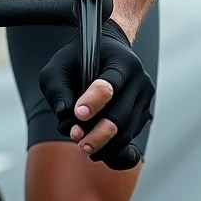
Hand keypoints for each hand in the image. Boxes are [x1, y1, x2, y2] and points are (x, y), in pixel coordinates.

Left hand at [38, 18, 153, 169]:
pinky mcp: (143, 112)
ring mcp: (143, 97)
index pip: (109, 85)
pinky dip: (114, 146)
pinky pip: (130, 135)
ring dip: (106, 145)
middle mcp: (137, 79)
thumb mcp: (59, 67)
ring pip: (127, 130)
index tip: (79, 114)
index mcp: (119, 61)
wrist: (104, 53)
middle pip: (121, 115)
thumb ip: (57, 89)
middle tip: (81, 143)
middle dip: (99, 134)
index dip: (94, 102)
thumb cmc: (80, 60)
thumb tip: (65, 115)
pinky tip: (98, 147)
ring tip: (86, 147)